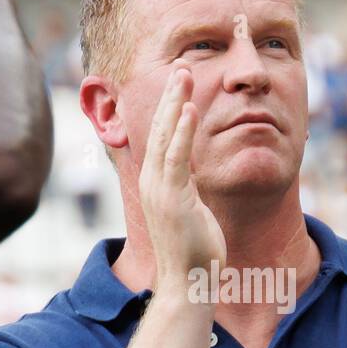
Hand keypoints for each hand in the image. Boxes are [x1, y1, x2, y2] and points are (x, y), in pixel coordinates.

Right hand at [140, 65, 226, 289]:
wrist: (188, 283)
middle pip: (160, 128)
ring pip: (166, 136)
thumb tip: (194, 174)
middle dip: (170, 94)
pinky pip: (177, 157)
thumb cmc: (193, 252)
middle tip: (180, 64)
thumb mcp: (190, 210)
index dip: (170, 107)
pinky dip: (183, 130)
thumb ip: (189, 188)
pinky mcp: (173, 198)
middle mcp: (152, 182)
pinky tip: (189, 108)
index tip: (181, 81)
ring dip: (175, 102)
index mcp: (157, 184)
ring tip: (184, 73)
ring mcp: (160, 190)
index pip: (162, 137)